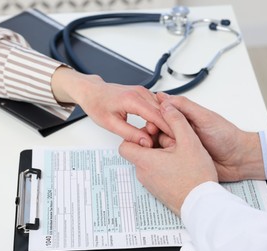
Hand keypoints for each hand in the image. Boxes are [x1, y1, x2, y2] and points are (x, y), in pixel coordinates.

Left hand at [51, 67, 171, 146]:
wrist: (92, 92)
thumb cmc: (97, 105)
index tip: (175, 140)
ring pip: (161, 108)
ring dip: (163, 122)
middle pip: (162, 111)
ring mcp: (143, 91)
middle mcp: (140, 92)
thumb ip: (130, 134)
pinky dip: (159, 117)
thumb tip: (146, 142)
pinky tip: (155, 128)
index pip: (156, 115)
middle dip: (167, 127)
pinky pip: (156, 106)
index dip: (167, 128)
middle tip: (168, 142)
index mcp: (132, 99)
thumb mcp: (110, 124)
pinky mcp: (143, 94)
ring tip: (161, 137)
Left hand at [119, 100, 217, 215]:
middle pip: (139, 151)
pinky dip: (163, 165)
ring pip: (148, 161)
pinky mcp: (158, 190)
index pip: (126, 144)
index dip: (137, 135)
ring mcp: (150, 184)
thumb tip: (166, 106)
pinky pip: (155, 172)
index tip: (152, 131)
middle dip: (152, 142)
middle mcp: (143, 173)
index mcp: (145, 160)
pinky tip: (180, 163)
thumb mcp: (189, 141)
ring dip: (160, 153)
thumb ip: (176, 120)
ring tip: (178, 152)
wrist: (203, 205)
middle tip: (171, 140)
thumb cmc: (195, 176)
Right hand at [156, 92, 264, 181]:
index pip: (161, 113)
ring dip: (156, 146)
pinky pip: (165, 158)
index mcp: (184, 117)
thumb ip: (185, 107)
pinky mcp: (180, 159)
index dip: (152, 116)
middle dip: (152, 132)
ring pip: (158, 144)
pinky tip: (159, 160)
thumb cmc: (226, 136)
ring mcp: (179, 146)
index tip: (149, 121)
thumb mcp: (205, 117)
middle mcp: (180, 131)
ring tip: (157, 149)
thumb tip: (164, 98)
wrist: (238, 160)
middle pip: (156, 129)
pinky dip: (160, 158)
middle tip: (152, 136)